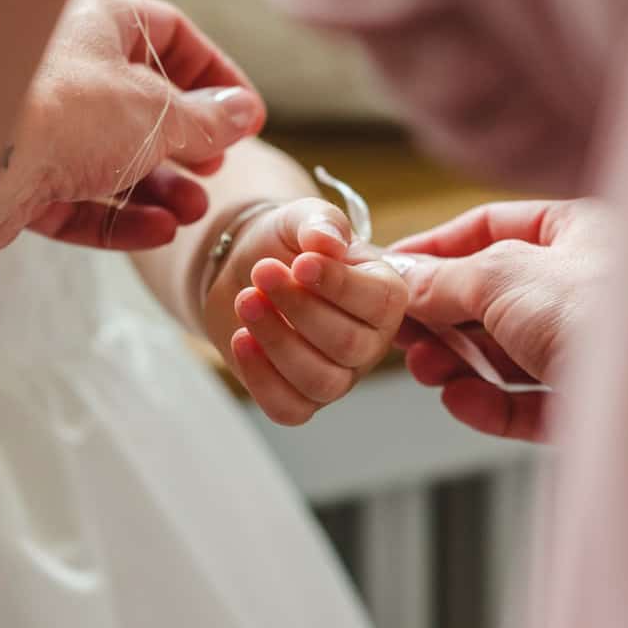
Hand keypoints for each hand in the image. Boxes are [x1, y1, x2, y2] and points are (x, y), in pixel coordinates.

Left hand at [0, 0, 266, 250]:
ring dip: (159, 187)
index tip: (246, 115)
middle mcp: (64, 67)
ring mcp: (38, 124)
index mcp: (96, 23)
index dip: (214, 75)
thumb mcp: (159, 112)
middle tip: (213, 167)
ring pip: (110, 155)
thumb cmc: (67, 110)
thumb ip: (207, 119)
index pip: (169, 35)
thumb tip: (243, 113)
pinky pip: (79, 196)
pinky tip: (159, 231)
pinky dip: (120, 216)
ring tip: (193, 211)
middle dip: (185, 143)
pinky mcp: (18, 176)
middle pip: (140, 103)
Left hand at [208, 200, 410, 425]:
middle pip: (348, 345)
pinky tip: (241, 339)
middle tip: (262, 271)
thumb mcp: (304, 218)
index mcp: (386, 297)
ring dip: (276, 341)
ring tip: (245, 299)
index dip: (339, 286)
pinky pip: (288, 409)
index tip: (300, 262)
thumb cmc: (289, 244)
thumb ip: (321, 223)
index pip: (378, 302)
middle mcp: (370, 342)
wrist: (250, 270)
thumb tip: (327, 243)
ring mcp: (339, 376)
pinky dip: (260, 378)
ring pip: (320, 381)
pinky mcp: (300, 399)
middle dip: (299, 309)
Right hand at [389, 199, 608, 440]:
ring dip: (459, 363)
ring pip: (510, 355)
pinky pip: (532, 403)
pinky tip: (461, 400)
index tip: (392, 272)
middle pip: (497, 297)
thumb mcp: (502, 276)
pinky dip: (491, 404)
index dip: (438, 249)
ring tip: (426, 369)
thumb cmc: (602, 309)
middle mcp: (591, 287)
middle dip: (443, 317)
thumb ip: (445, 279)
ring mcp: (596, 348)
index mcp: (581, 233)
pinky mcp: (598, 405)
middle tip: (400, 333)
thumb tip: (402, 277)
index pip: (494, 228)